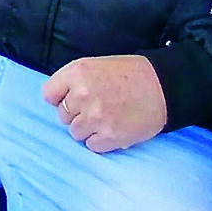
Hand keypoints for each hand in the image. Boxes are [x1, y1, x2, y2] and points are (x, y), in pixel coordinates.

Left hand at [43, 55, 167, 153]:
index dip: (59, 97)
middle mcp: (82, 95)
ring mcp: (95, 117)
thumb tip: (56, 101)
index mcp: (77, 73)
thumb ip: (72, 81)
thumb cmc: (130, 74)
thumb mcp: (95, 65)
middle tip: (96, 106)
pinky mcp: (109, 137)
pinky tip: (112, 127)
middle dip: (76, 113)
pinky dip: (100, 140)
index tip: (70, 98)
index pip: (48, 94)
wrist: (162, 87)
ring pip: (75, 132)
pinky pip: (91, 145)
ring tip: (106, 117)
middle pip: (62, 115)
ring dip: (88, 128)